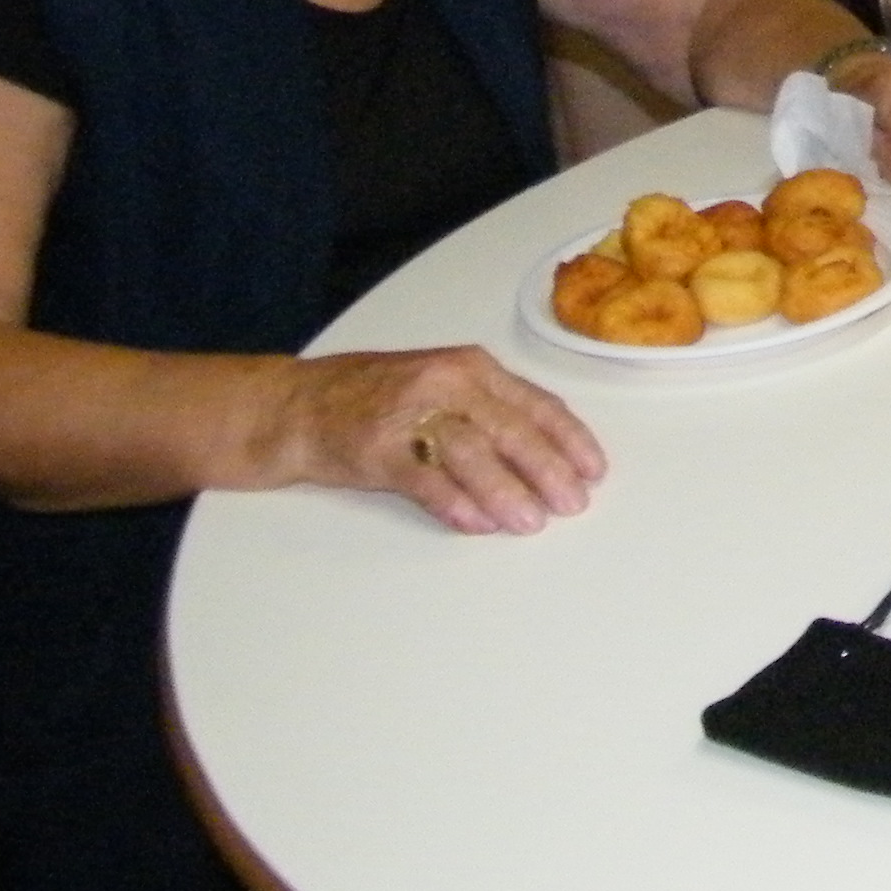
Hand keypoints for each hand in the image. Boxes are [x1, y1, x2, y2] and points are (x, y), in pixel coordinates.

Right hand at [288, 346, 604, 536]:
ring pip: (471, 452)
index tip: (594, 470)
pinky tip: (478, 524)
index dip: (568, 439)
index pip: (535, 403)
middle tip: (573, 503)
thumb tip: (548, 457)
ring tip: (530, 522)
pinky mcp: (376, 446)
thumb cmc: (377, 398)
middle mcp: (446, 383)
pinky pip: (424, 477)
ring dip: (506, 490)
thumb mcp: (442, 388)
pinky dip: (454, 501)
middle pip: (510, 428)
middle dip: (547, 469)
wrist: (297, 405)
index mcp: (471, 367)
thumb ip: (490, 412)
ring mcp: (409, 413)